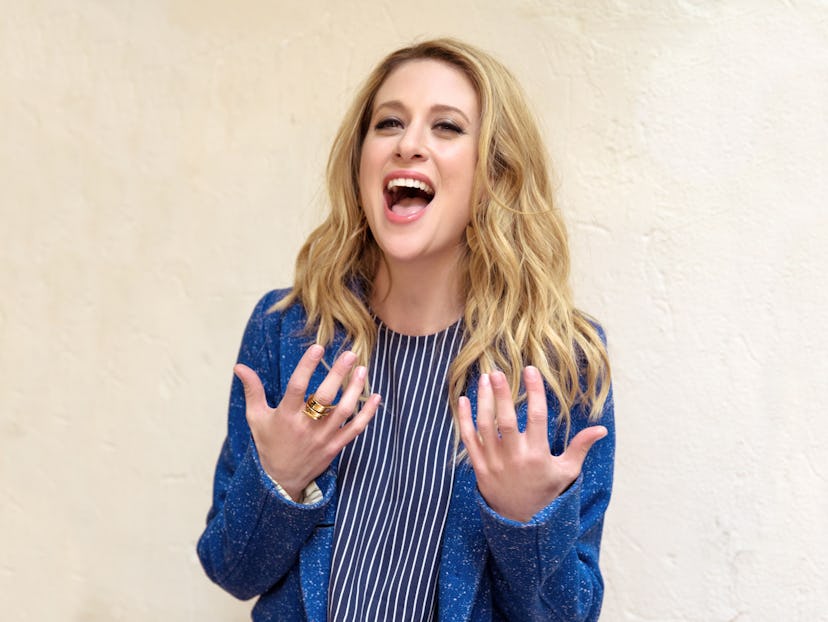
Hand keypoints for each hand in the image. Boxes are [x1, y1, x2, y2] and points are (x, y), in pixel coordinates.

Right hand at [234, 345, 380, 500]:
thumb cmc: (268, 444)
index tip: (318, 348)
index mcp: (285, 416)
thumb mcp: (256, 418)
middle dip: (338, 374)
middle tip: (350, 354)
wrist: (280, 481)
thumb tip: (239, 366)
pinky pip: (355, 429)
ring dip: (355, 390)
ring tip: (363, 370)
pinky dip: (368, 414)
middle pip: (325, 398)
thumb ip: (252, 390)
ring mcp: (322, 438)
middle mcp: (305, 426)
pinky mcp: (335, 447)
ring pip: (343, 412)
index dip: (306, 366)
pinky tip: (376, 397)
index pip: (297, 387)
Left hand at [458, 366, 606, 521]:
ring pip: (485, 427)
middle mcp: (515, 458)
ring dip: (483, 401)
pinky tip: (463, 400)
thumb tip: (602, 429)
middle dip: (501, 394)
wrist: (522, 524)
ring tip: (483, 378)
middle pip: (506, 420)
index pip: (537, 417)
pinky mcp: (479, 467)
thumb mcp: (566, 472)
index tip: (531, 370)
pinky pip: (469, 440)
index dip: (535, 392)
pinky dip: (464, 420)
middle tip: (496, 372)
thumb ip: (580, 447)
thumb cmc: (546, 493)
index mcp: (538, 455)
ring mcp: (495, 463)